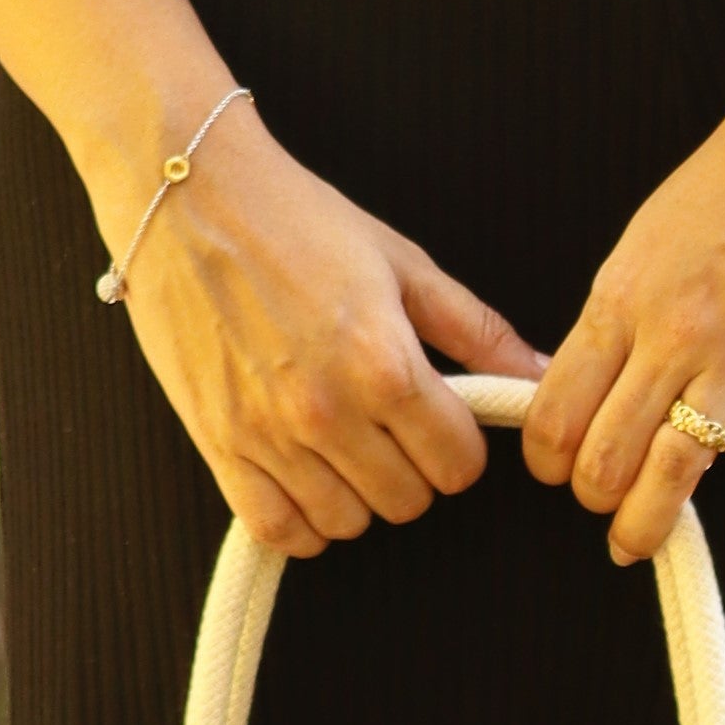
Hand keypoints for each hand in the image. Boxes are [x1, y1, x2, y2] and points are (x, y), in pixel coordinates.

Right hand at [114, 107, 540, 556]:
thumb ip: (476, 329)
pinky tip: (304, 479)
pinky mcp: (218, 445)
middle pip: (408, 501)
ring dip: (356, 494)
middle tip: (389, 426)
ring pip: (347, 523)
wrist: (186, 195)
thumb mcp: (401, 263)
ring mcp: (268, 434)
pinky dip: (301, 520)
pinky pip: (278, 530)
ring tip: (343, 445)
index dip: (460, 446)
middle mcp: (328, 410)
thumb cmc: (295, 219)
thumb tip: (537, 374)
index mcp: (384, 363)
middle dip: (412, 469)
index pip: (459, 464)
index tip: (441, 421)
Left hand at [525, 114, 724, 567]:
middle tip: (605, 508)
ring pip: (677, 474)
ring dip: (648, 527)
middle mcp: (674, 336)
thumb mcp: (643, 243)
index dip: (546, 460)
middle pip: (605, 459)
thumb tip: (586, 386)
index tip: (556, 470)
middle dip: (594, 500)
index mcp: (622, 300)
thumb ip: (616, 318)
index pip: (556, 411)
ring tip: (640, 542)